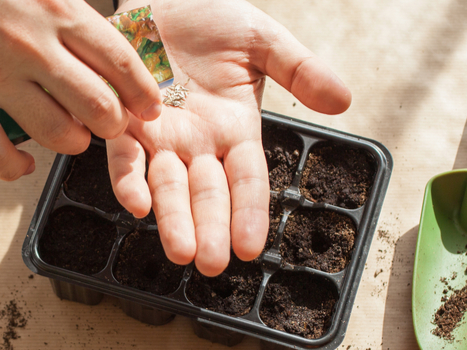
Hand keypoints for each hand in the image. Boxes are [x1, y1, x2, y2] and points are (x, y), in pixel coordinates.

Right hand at [0, 0, 163, 179]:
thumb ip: (68, 11)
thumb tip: (104, 37)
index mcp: (56, 9)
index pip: (120, 62)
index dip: (142, 93)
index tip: (149, 108)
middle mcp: (30, 46)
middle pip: (97, 106)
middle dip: (112, 125)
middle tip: (108, 125)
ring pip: (55, 133)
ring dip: (70, 142)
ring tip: (69, 136)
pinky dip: (14, 168)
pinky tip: (23, 163)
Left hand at [110, 0, 350, 275]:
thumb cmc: (213, 16)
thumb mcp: (263, 40)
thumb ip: (300, 69)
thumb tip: (343, 100)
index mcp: (235, 129)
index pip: (246, 180)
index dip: (248, 212)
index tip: (250, 247)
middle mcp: (197, 141)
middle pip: (206, 193)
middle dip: (208, 229)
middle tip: (210, 264)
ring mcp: (159, 135)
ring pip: (166, 184)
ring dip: (171, 218)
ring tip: (179, 250)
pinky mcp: (123, 119)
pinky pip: (123, 155)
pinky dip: (127, 178)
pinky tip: (135, 202)